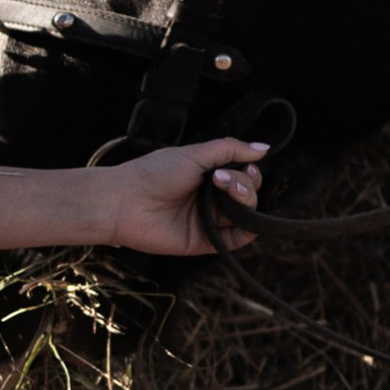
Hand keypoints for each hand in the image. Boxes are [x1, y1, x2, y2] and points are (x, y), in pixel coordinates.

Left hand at [96, 137, 266, 257]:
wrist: (126, 202)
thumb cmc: (154, 173)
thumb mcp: (195, 154)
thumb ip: (230, 149)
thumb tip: (263, 148)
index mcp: (209, 175)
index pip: (244, 174)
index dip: (250, 171)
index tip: (243, 166)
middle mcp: (212, 197)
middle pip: (248, 193)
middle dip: (246, 184)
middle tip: (222, 179)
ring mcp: (210, 220)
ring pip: (246, 214)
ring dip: (246, 200)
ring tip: (227, 190)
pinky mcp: (206, 241)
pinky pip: (236, 240)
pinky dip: (248, 231)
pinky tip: (246, 221)